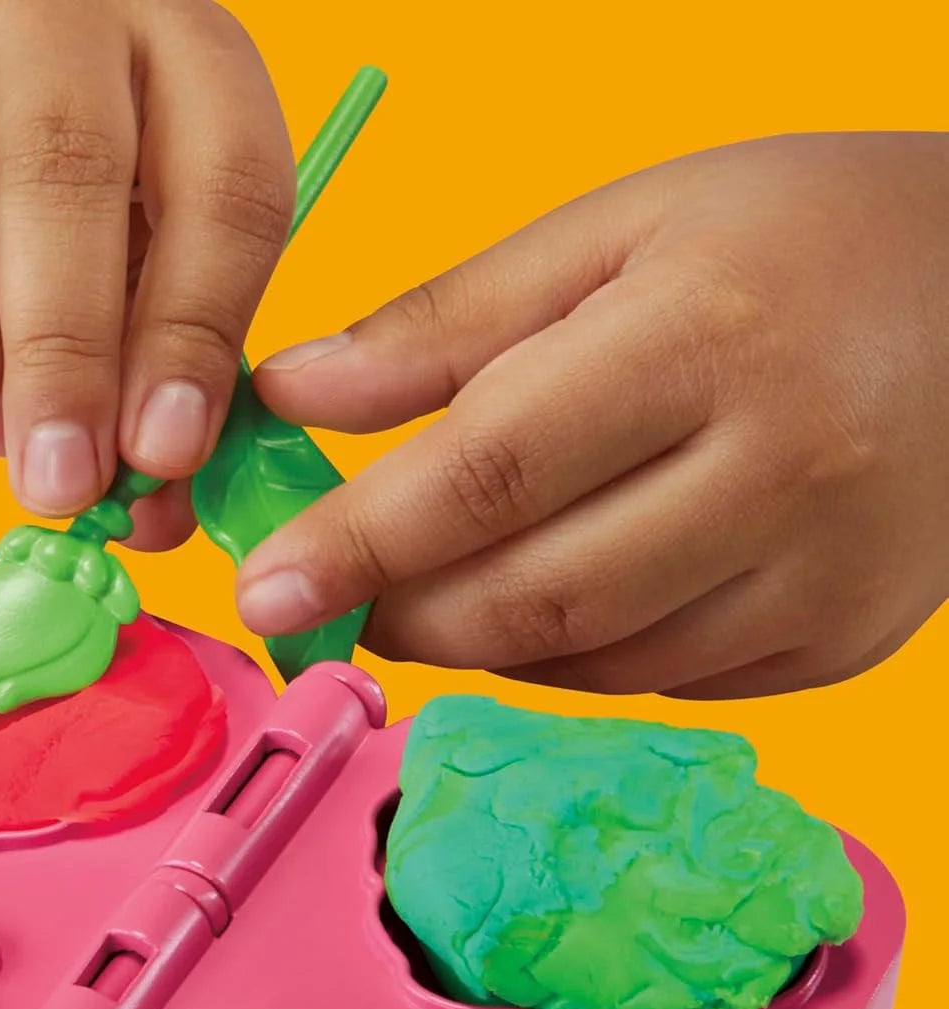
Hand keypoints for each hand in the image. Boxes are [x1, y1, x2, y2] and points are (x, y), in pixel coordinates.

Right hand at [0, 0, 292, 526]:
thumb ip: (147, 356)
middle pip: (67, 171)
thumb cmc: (19, 156)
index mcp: (174, 48)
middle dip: (66, 355)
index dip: (196, 331)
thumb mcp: (121, 226)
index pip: (222, 184)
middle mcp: (52, 6)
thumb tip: (152, 516)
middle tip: (57, 479)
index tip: (161, 450)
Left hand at [235, 133, 948, 697]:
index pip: (492, 470)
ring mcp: (822, 577)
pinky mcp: (842, 640)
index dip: (362, 541)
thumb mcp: (621, 227)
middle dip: (403, 615)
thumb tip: (294, 393)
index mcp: (708, 337)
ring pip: (589, 661)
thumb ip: (446, 323)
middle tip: (332, 597)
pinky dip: (572, 655)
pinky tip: (555, 590)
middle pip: (534, 597)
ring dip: (480, 639)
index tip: (267, 586)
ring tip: (436, 582)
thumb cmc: (798, 239)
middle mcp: (780, 472)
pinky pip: (659, 680)